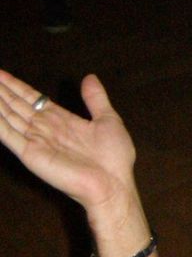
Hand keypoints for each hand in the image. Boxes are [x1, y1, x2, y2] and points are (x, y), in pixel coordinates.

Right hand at [0, 71, 136, 212]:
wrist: (112, 184)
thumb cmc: (114, 158)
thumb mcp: (108, 120)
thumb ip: (96, 99)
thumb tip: (89, 77)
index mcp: (61, 120)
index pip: (32, 99)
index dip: (16, 86)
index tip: (0, 72)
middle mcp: (45, 129)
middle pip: (16, 105)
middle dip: (1, 90)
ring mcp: (36, 141)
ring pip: (8, 116)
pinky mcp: (30, 153)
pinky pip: (6, 134)